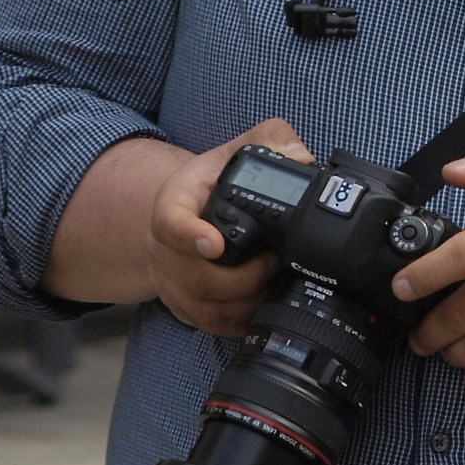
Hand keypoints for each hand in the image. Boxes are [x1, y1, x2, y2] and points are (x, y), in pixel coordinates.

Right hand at [146, 119, 303, 334]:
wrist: (184, 214)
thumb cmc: (213, 183)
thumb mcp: (235, 151)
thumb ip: (270, 139)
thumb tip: (300, 156)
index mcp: (173, 205)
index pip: (170, 222)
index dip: (190, 235)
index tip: (215, 244)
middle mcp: (164, 249)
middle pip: (196, 276)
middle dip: (242, 277)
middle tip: (275, 262)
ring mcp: (173, 282)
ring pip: (206, 307)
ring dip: (246, 303)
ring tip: (276, 284)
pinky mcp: (186, 307)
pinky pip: (212, 325)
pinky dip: (242, 321)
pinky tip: (267, 306)